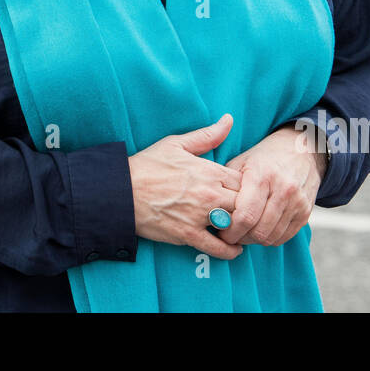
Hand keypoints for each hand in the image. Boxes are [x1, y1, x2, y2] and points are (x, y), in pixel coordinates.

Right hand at [127, 114, 245, 260]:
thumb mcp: (176, 144)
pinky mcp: (188, 235)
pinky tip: (233, 248)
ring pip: (236, 226)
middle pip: (245, 204)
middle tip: (248, 212)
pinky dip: (230, 251)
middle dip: (248, 208)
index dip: (249, 187)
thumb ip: (207, 135)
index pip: (246, 181)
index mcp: (209, 170)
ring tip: (242, 229)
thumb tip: (229, 119)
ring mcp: (200, 216)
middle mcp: (209, 193)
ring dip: (241, 229)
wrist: (120, 191)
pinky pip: (218, 248)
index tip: (246, 192)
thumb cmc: (147, 165)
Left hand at [215, 123, 324, 247]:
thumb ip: (226, 184)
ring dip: (254, 240)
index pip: (245, 216)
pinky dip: (269, 238)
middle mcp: (283, 189)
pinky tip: (259, 229)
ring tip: (243, 232)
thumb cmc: (264, 157)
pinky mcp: (306, 212)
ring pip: (271, 237)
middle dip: (240, 238)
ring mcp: (297, 202)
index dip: (230, 231)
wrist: (302, 149)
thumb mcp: (242, 162)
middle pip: (258, 231)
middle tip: (230, 235)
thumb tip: (210, 210)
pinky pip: (284, 237)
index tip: (221, 232)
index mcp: (262, 176)